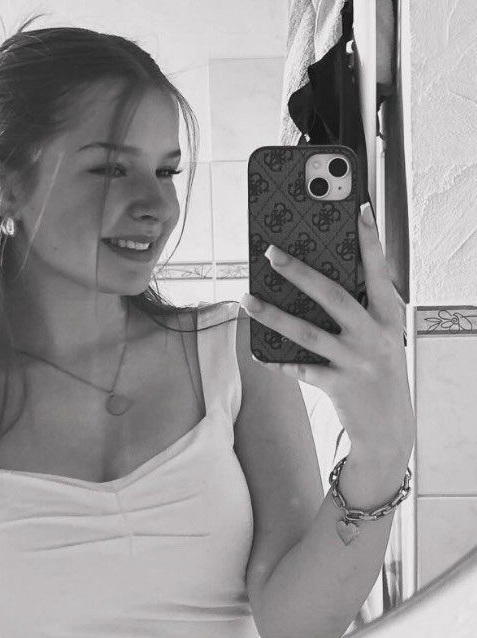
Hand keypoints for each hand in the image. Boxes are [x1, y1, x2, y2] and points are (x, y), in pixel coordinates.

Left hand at [240, 202, 414, 460]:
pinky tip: (258, 351)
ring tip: (247, 299)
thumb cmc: (379, 370)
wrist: (390, 428)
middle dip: (300, 272)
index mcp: (388, 317)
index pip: (377, 271)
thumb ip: (359, 309)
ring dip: (273, 315)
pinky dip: (278, 360)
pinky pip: (300, 368)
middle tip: (271, 252)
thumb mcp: (380, 336)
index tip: (359, 210)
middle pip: (332, 297)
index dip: (369, 241)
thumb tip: (312, 279)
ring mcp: (356, 362)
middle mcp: (375, 336)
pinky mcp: (338, 386)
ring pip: (307, 333)